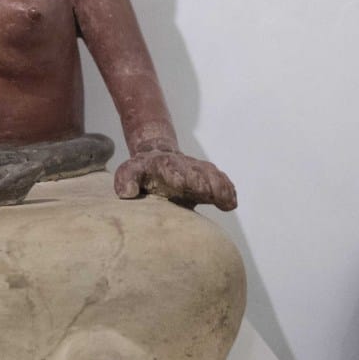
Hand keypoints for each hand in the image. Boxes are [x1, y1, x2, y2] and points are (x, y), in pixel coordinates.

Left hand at [114, 150, 236, 210]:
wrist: (159, 156)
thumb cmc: (143, 172)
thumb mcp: (129, 172)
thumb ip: (126, 180)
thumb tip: (127, 191)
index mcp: (161, 165)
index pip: (168, 168)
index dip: (174, 174)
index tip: (180, 183)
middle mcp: (182, 165)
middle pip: (194, 170)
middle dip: (201, 180)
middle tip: (208, 192)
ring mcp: (196, 170)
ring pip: (210, 174)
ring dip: (218, 186)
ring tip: (226, 200)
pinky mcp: (207, 177)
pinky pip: (219, 181)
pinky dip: (226, 190)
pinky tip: (232, 202)